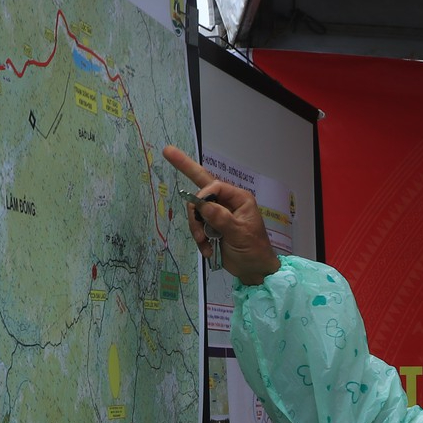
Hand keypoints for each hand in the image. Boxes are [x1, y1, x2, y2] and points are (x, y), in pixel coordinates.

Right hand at [160, 145, 280, 285]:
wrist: (255, 271)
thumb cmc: (254, 250)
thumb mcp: (239, 234)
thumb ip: (221, 219)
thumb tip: (203, 204)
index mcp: (239, 199)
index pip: (215, 186)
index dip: (203, 194)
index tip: (198, 208)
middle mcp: (227, 202)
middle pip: (202, 185)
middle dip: (185, 170)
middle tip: (167, 151)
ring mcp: (218, 215)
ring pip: (196, 212)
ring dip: (196, 228)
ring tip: (205, 244)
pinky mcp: (211, 228)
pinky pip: (197, 227)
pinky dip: (199, 239)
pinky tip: (208, 250)